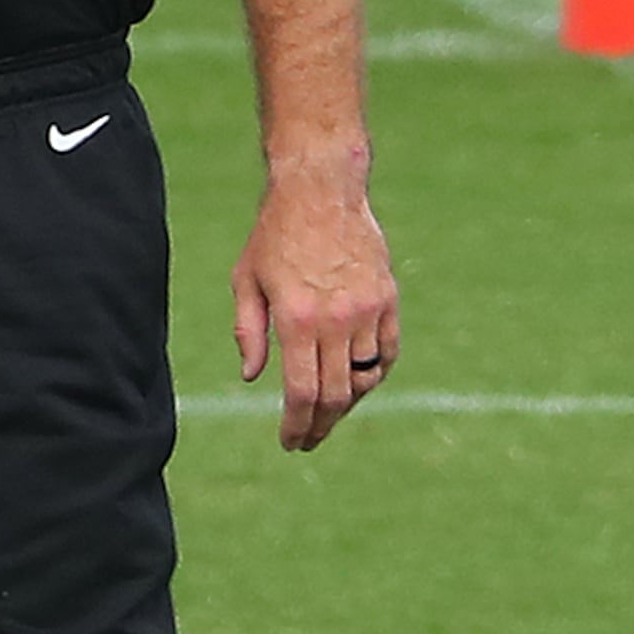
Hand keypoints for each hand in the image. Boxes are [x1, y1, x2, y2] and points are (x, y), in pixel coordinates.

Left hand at [231, 157, 397, 451]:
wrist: (320, 191)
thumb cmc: (273, 235)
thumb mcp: (246, 280)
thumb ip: (248, 332)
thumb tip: (252, 378)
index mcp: (296, 319)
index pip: (302, 393)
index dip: (297, 426)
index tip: (290, 442)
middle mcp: (336, 320)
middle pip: (336, 395)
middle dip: (321, 425)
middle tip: (308, 439)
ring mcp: (367, 310)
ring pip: (365, 378)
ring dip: (347, 401)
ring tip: (327, 409)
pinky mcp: (388, 299)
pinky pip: (387, 352)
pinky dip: (373, 373)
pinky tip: (355, 380)